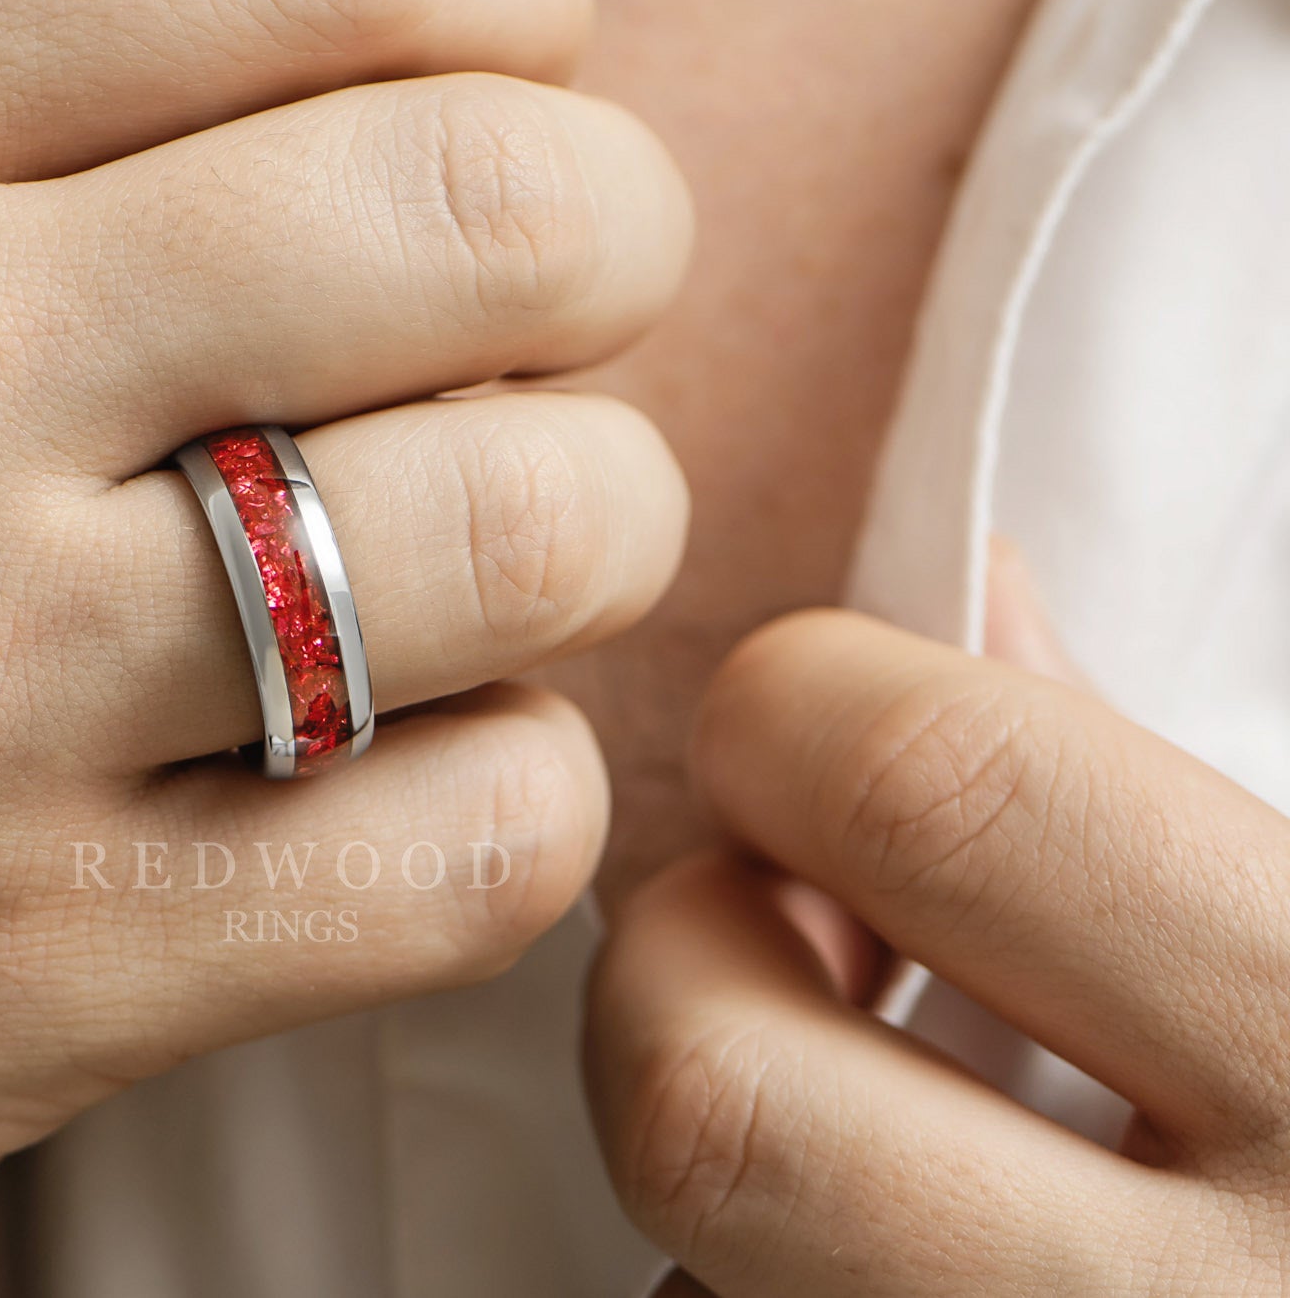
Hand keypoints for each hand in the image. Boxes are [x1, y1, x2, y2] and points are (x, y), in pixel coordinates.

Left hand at [586, 571, 1289, 1294]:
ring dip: (719, 1173)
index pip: (933, 794)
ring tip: (864, 1123)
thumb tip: (960, 617)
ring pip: (698, 1295)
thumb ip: (1173, 793)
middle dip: (673, 970)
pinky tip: (898, 1269)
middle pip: (715, 1102)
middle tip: (766, 933)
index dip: (800, 712)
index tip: (807, 729)